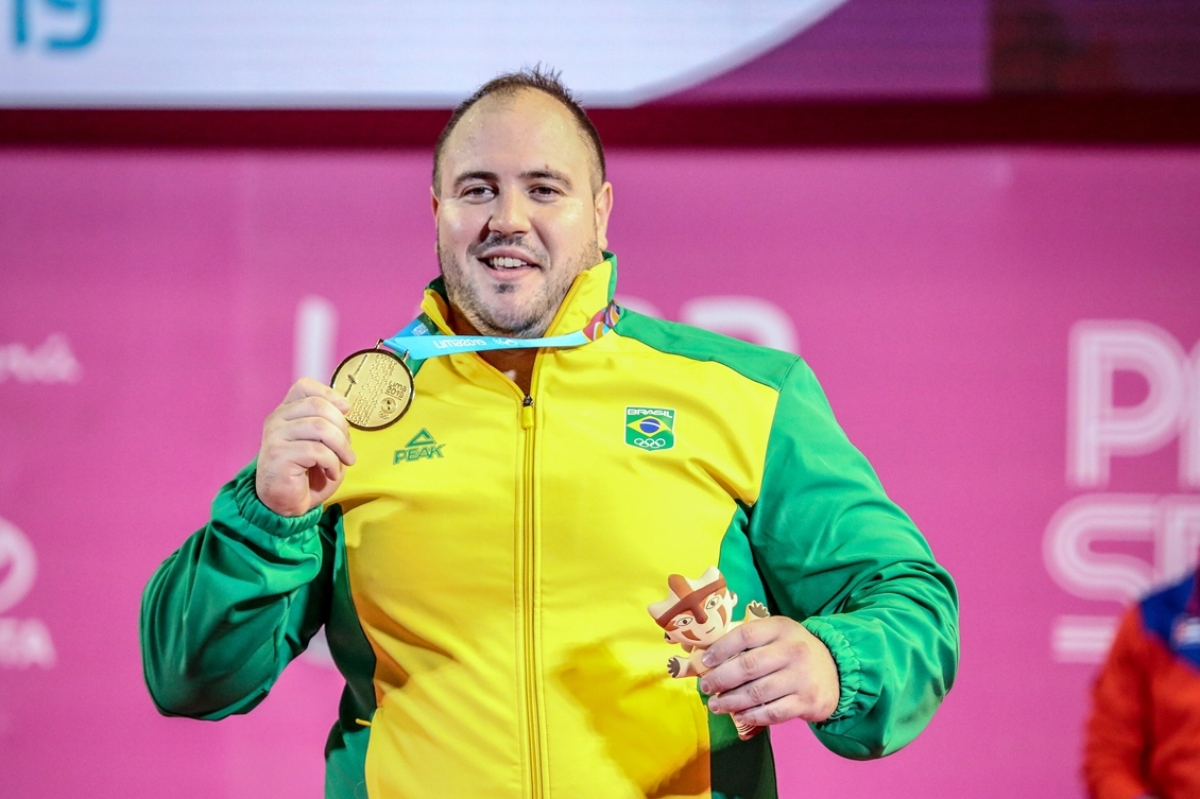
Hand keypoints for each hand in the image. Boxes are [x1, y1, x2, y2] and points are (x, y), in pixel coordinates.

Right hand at [255, 378, 356, 516]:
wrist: (283, 504)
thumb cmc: (306, 474)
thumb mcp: (322, 444)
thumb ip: (330, 425)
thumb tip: (345, 410)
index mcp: (286, 412)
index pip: (304, 386)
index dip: (329, 393)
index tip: (346, 409)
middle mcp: (277, 420)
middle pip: (318, 406)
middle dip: (342, 426)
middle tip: (348, 448)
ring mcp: (275, 436)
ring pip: (320, 427)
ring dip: (341, 447)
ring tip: (345, 462)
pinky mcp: (278, 455)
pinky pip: (316, 451)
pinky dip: (332, 463)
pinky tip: (331, 473)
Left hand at [699, 616, 839, 728]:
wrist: (836, 670)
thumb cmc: (794, 651)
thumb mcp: (777, 635)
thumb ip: (750, 641)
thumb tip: (709, 656)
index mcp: (781, 628)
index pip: (745, 635)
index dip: (721, 649)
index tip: (705, 661)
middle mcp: (792, 651)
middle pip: (748, 666)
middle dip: (721, 679)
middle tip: (706, 687)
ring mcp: (801, 677)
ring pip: (757, 692)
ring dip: (731, 701)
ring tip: (716, 705)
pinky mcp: (806, 702)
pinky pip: (772, 712)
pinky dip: (752, 716)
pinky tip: (739, 715)